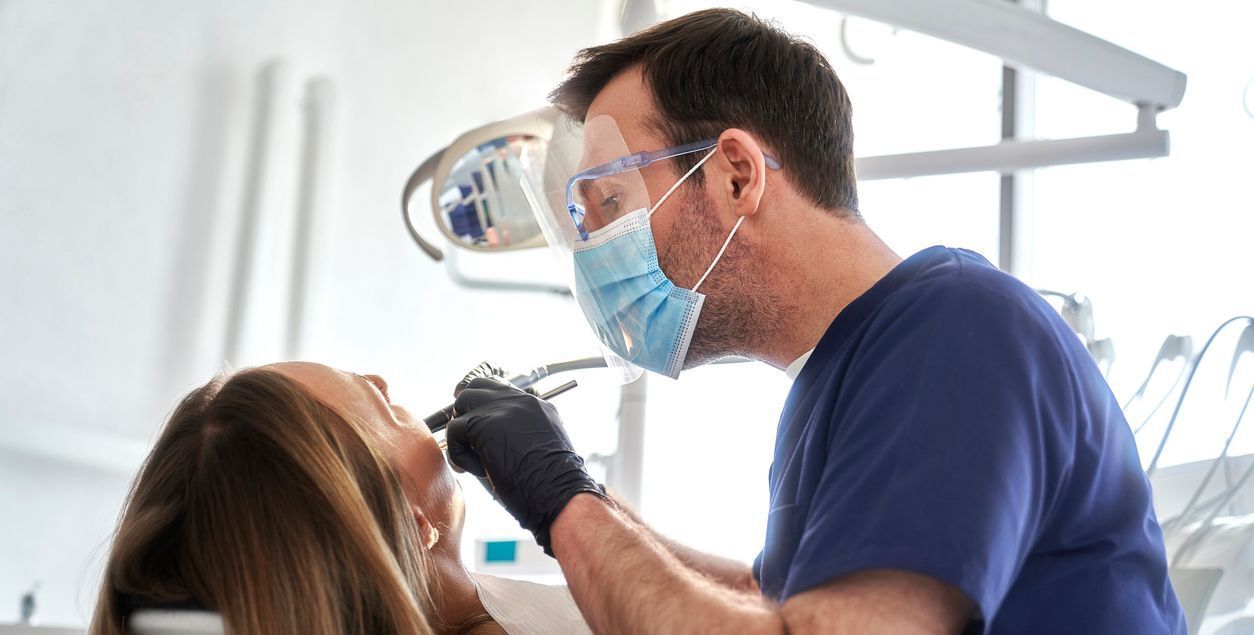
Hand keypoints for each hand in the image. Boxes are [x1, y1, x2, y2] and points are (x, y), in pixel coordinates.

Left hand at [446, 377, 606, 554]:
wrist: (558, 492)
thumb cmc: (552, 485)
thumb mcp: (542, 451)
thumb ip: (521, 437)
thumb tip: (492, 444)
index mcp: (537, 406)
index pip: (502, 391)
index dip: (485, 408)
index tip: (480, 432)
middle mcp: (521, 401)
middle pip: (478, 386)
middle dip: (466, 410)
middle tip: (468, 439)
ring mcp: (502, 408)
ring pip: (464, 401)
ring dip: (461, 431)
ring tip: (472, 458)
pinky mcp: (484, 422)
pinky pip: (455, 430)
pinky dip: (459, 453)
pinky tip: (477, 470)